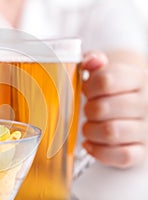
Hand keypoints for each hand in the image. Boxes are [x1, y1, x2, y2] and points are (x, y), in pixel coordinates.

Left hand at [81, 51, 147, 167]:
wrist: (134, 104)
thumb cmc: (113, 88)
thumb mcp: (105, 69)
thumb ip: (93, 60)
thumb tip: (91, 61)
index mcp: (137, 78)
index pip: (106, 81)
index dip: (88, 88)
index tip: (88, 91)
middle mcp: (146, 103)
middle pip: (103, 108)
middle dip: (88, 110)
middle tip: (88, 110)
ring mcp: (146, 129)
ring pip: (110, 132)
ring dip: (90, 131)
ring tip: (89, 126)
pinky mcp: (142, 151)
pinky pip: (122, 156)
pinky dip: (99, 152)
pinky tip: (91, 144)